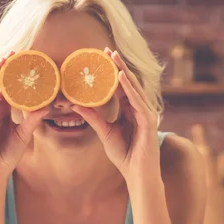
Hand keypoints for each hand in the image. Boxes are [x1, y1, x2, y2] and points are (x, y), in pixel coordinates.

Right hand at [0, 52, 48, 180]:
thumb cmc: (8, 153)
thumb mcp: (24, 134)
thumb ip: (33, 120)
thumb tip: (48, 107)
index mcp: (0, 108)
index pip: (5, 85)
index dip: (12, 72)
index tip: (24, 60)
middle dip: (1, 66)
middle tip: (14, 53)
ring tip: (3, 60)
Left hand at [73, 48, 159, 181]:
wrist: (137, 174)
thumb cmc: (125, 155)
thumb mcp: (105, 133)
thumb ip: (93, 118)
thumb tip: (74, 104)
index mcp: (130, 110)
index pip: (121, 87)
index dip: (112, 71)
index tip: (101, 57)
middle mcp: (140, 109)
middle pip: (128, 83)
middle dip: (118, 65)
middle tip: (106, 49)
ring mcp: (146, 114)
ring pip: (134, 88)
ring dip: (123, 71)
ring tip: (113, 57)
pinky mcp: (149, 121)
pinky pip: (138, 101)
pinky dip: (130, 88)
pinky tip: (121, 77)